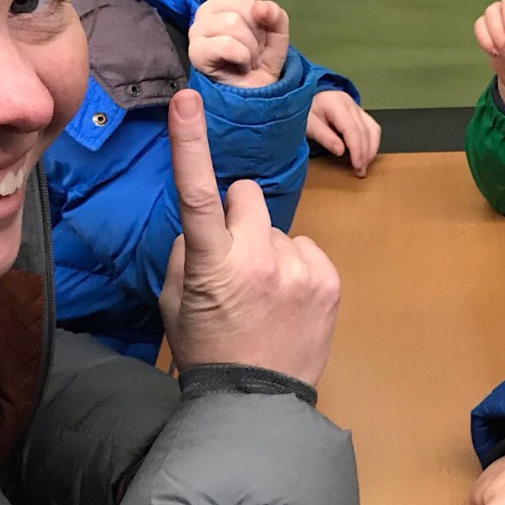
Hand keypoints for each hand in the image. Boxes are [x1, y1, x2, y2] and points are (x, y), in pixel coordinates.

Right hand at [159, 90, 339, 385]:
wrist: (256, 404)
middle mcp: (258, 258)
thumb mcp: (176, 303)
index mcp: (211, 263)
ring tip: (263, 296)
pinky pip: (307, 248)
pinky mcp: (328, 280)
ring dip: (269, 248)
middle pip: (245, 195)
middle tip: (233, 260)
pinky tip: (287, 301)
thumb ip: (186, 253)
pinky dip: (296, 267)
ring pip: (277, 227)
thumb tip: (204, 225)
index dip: (190, 143)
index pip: (197, 193)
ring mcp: (298, 268)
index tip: (187, 100)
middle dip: (237, 216)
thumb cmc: (207, 351)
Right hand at [188, 0, 289, 88]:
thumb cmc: (260, 63)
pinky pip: (230, 44)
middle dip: (257, 29)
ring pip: (236, 24)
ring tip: (244, 59)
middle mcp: (210, 8)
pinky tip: (235, 66)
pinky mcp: (196, 49)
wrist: (251, 96)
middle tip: (252, 47)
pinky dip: (242, 58)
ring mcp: (201, 28)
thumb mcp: (278, 37)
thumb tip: (258, 5)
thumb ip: (276, 17)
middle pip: (241, 2)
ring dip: (251, 47)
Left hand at [307, 90, 381, 176]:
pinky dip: (371, 143)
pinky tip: (366, 154)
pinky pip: (372, 128)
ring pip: (373, 129)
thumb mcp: (308, 124)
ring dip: (371, 149)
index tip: (357, 165)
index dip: (357, 149)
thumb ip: (323, 137)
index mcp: (337, 104)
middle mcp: (351, 104)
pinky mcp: (360, 113)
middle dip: (365, 153)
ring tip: (364, 165)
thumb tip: (340, 152)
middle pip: (365, 131)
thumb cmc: (304, 110)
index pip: (353, 129)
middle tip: (360, 172)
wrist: (306, 96)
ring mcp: (357, 108)